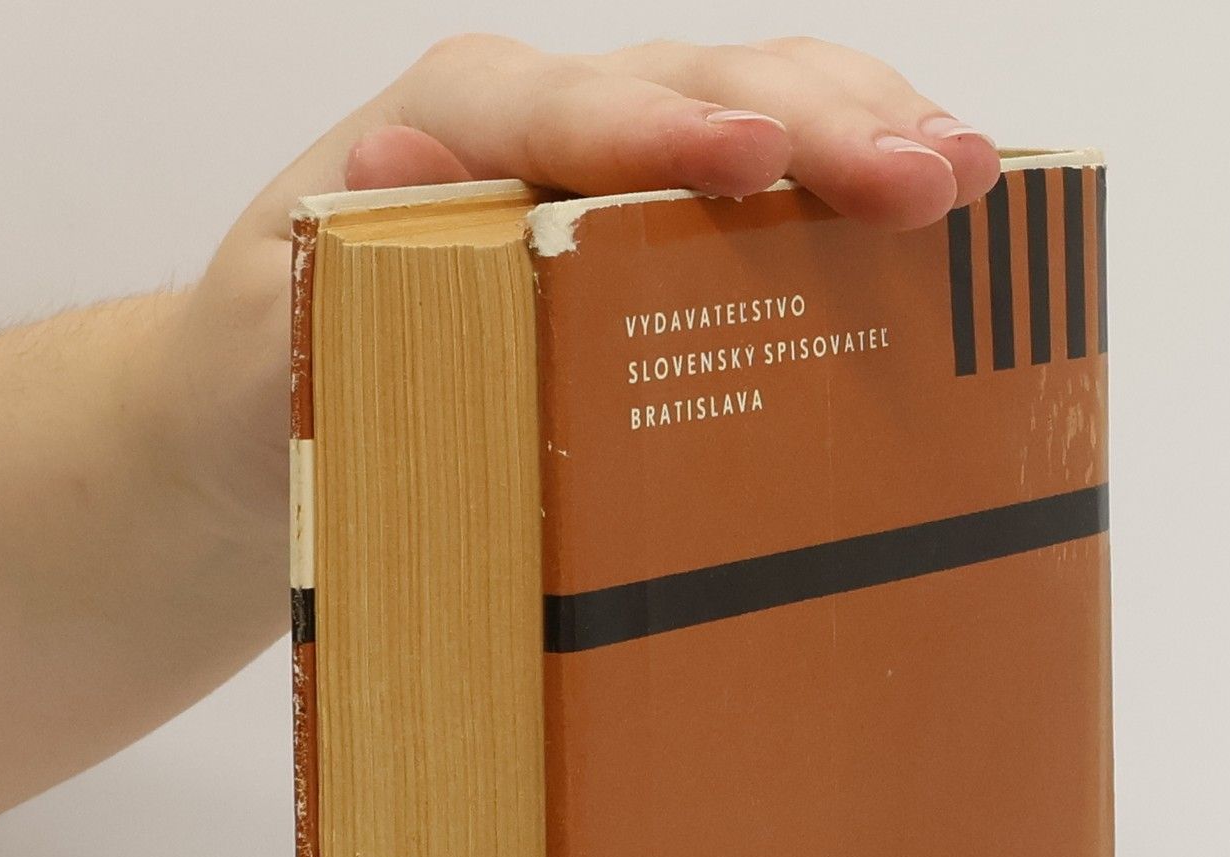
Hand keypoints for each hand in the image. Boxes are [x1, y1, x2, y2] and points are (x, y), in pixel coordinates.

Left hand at [150, 36, 1001, 541]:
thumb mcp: (276, 332)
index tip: (750, 161)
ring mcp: (611, 159)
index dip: (665, 129)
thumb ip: (333, 268)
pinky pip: (767, 174)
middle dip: (817, 125)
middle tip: (930, 177)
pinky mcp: (651, 217)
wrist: (259, 399)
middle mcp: (545, 118)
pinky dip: (851, 176)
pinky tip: (935, 200)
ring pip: (757, 100)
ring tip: (970, 173)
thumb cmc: (271, 366)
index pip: (572, 108)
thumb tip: (396, 190)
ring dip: (866, 128)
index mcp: (452, 127)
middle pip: (700, 84)